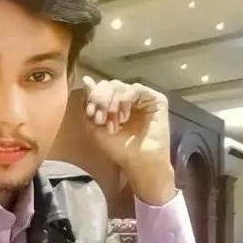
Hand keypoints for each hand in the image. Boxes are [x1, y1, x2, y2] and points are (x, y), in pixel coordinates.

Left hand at [82, 76, 174, 204]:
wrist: (139, 162)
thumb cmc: (119, 149)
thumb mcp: (96, 128)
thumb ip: (90, 105)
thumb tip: (87, 80)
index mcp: (113, 103)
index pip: (100, 89)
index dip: (93, 98)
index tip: (91, 115)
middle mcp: (127, 98)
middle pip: (109, 84)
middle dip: (102, 100)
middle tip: (101, 118)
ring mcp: (141, 98)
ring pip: (120, 85)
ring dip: (113, 102)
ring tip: (115, 122)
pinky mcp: (155, 99)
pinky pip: (136, 89)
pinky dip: (126, 100)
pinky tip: (124, 116)